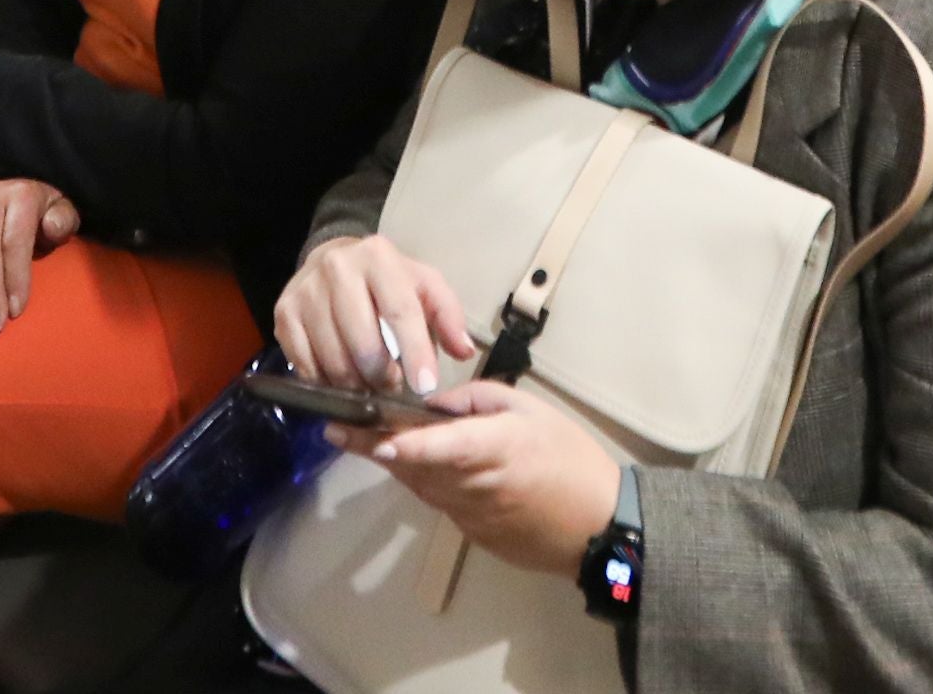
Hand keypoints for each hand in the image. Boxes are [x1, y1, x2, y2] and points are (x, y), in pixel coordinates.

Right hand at [273, 234, 477, 401]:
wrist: (334, 258)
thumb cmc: (388, 280)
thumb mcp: (424, 286)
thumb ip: (448, 316)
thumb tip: (464, 351)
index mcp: (378, 257)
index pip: (400, 311)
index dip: (415, 353)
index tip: (425, 388)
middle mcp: (337, 268)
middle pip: (363, 342)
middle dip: (382, 377)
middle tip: (392, 388)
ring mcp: (305, 291)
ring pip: (334, 359)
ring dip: (355, 385)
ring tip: (369, 387)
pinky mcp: (284, 314)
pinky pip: (306, 366)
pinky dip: (326, 384)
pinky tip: (341, 382)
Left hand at [350, 381, 624, 577]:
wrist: (597, 527)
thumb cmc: (571, 459)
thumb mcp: (533, 412)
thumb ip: (482, 399)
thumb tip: (438, 403)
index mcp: (496, 450)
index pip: (445, 448)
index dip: (408, 446)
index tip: (376, 440)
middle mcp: (475, 485)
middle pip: (417, 466)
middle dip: (374, 447)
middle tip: (335, 427)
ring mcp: (470, 515)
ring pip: (420, 486)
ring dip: (392, 462)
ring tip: (357, 437)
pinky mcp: (471, 532)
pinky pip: (437, 501)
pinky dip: (420, 480)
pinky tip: (408, 462)